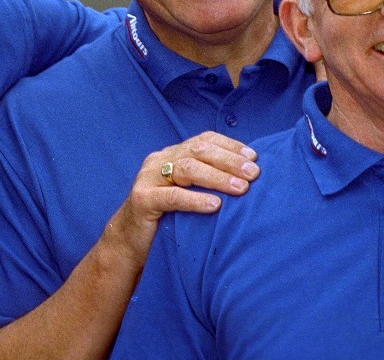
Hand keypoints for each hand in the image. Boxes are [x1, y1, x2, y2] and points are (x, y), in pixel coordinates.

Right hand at [119, 131, 257, 239]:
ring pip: (186, 169)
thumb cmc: (166, 219)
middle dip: (229, 160)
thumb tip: (248, 178)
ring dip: (218, 177)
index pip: (203, 140)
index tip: (254, 156)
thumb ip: (206, 181)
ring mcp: (148, 178)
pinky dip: (195, 199)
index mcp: (171, 155)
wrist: (129, 243)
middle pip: (198, 151)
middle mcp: (159, 161)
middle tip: (254, 173)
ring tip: (241, 188)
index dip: (229, 145)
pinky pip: (172, 197)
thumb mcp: (187, 193)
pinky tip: (215, 205)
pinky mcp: (142, 200)